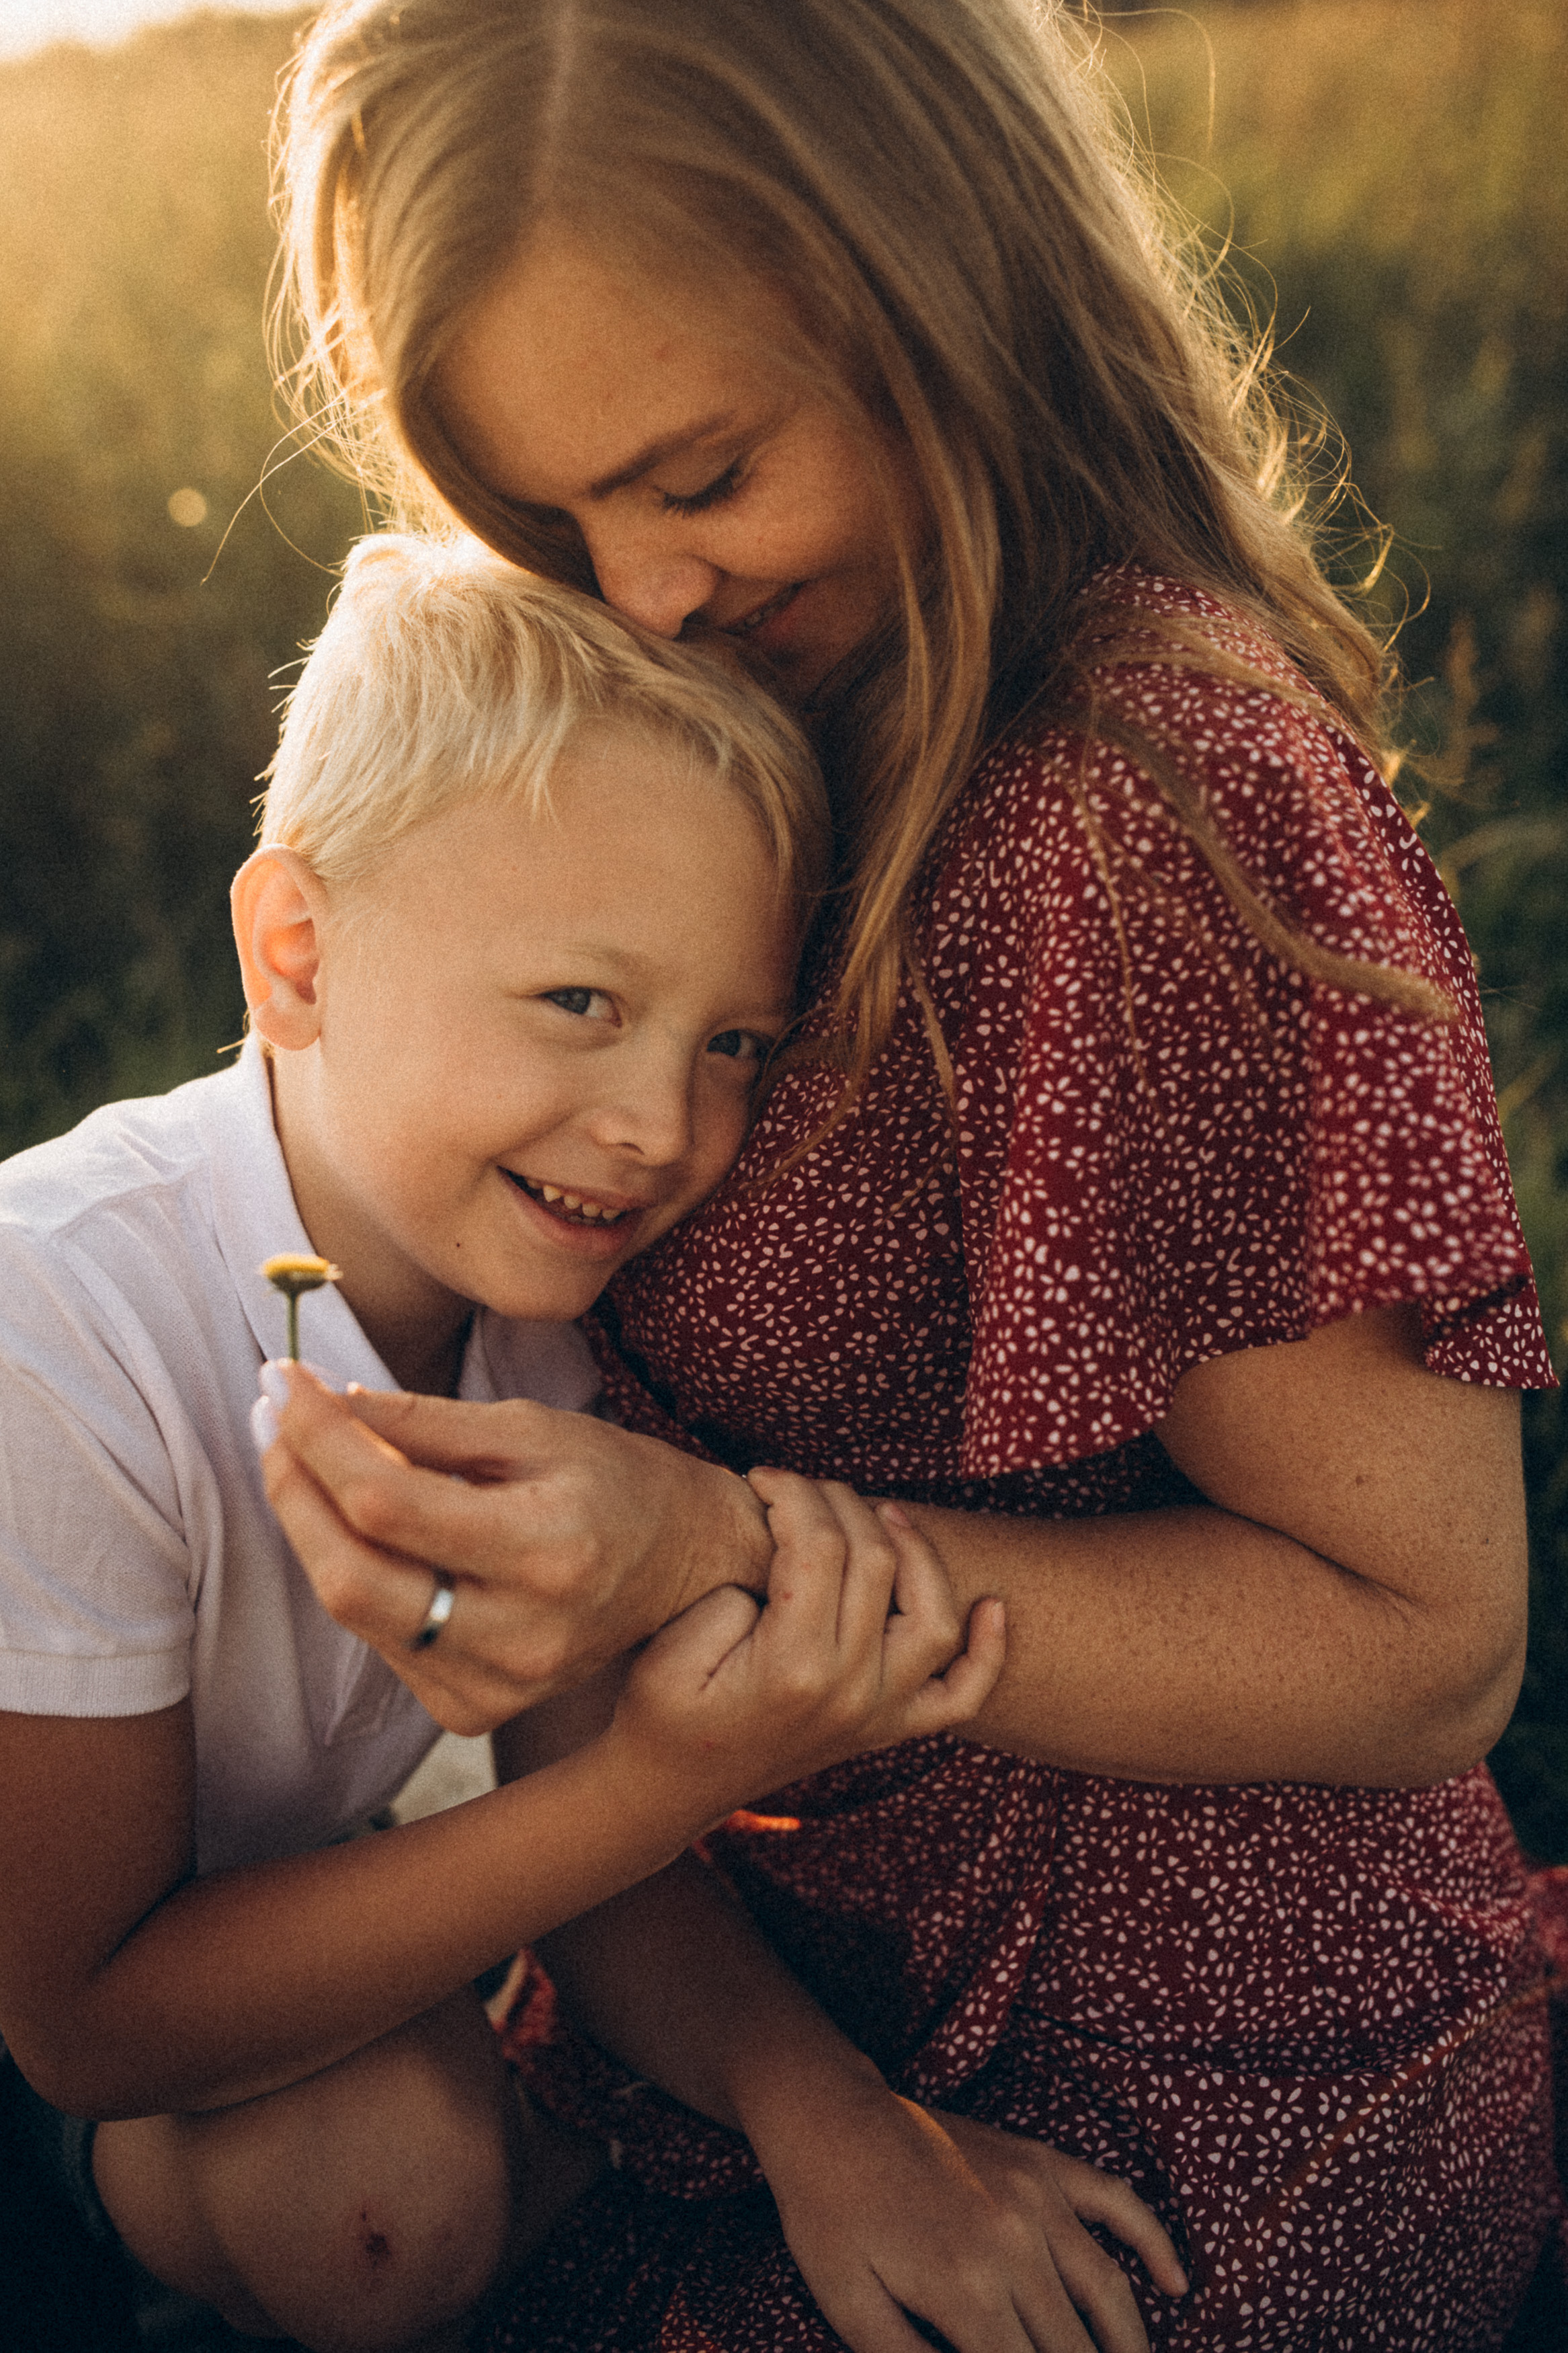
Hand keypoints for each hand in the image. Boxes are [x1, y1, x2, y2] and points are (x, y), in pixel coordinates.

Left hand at [257, 1365, 771, 1732]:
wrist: (688, 1573)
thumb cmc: (615, 1483)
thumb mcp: (534, 1429)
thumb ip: (428, 1422)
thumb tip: (322, 1402)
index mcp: (546, 1550)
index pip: (388, 1504)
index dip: (317, 1439)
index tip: (285, 1380)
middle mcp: (521, 1635)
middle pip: (350, 1577)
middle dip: (292, 1489)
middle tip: (274, 1419)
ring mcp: (496, 1687)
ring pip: (354, 1611)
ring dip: (311, 1527)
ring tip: (304, 1458)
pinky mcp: (473, 1710)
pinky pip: (379, 1640)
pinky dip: (355, 1574)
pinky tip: (361, 1528)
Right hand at [606, 1472, 1006, 1820]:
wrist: (668, 1790)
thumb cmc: (659, 1713)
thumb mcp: (670, 1651)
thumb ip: (727, 1599)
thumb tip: (783, 1560)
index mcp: (793, 1667)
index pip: (819, 1546)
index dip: (791, 1492)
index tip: (759, 1477)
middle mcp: (850, 1693)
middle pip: (876, 1562)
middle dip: (836, 1503)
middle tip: (797, 1488)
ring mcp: (877, 1714)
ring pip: (934, 1618)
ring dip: (916, 1553)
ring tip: (880, 1518)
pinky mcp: (887, 1729)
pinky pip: (963, 1696)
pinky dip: (988, 1652)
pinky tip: (990, 1607)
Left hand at [751, 2074, 1185, 2352]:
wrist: (828, 2116)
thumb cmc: (829, 2218)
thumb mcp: (851, 2309)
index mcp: (967, 2288)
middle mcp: (1016, 2241)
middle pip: (1076, 2348)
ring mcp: (1036, 2195)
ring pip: (1110, 2292)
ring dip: (1129, 2344)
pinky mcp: (1042, 2162)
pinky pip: (1117, 2202)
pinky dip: (1153, 2244)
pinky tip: (1174, 2283)